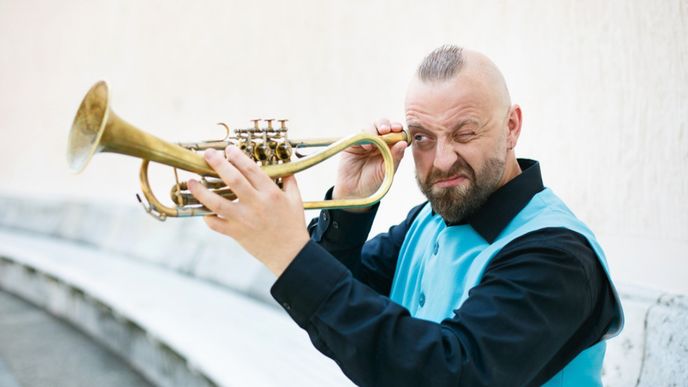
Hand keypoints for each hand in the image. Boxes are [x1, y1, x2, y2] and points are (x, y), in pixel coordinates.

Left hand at [188, 147, 309, 276]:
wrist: (290, 254)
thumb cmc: (293, 225)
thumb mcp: (295, 200)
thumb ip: (289, 181)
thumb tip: (283, 167)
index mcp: (270, 193)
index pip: (251, 169)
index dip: (237, 156)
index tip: (228, 149)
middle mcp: (255, 204)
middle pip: (232, 180)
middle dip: (218, 164)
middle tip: (208, 154)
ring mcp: (243, 220)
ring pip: (217, 202)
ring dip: (201, 191)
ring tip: (191, 181)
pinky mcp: (236, 233)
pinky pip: (215, 225)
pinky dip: (206, 217)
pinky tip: (202, 209)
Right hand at [332, 119, 407, 210]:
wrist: (355, 192)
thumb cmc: (374, 182)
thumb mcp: (388, 170)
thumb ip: (396, 156)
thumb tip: (404, 142)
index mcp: (390, 146)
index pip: (396, 132)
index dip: (398, 128)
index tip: (400, 129)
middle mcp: (378, 141)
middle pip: (383, 125)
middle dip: (386, 124)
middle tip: (387, 129)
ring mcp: (365, 142)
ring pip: (370, 127)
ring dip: (374, 129)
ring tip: (376, 139)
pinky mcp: (352, 144)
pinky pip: (358, 135)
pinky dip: (363, 138)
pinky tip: (367, 147)